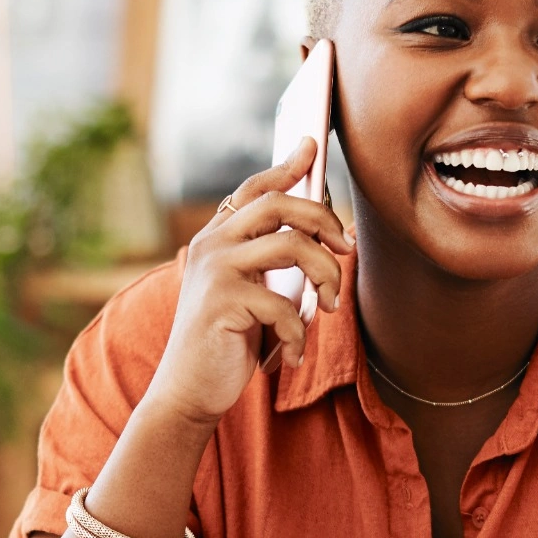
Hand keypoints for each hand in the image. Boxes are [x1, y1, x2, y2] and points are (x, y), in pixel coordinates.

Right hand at [146, 137, 352, 426]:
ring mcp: (214, 269)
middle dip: (324, 220)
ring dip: (327, 277)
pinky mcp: (222, 301)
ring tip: (332, 307)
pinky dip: (299, 334)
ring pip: (293, 246)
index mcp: (217, 238)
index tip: (311, 146)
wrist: (189, 390)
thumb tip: (323, 236)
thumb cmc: (228, 342)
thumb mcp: (252, 293)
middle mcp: (211, 244)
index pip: (255, 189)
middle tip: (347, 249)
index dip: (286, 166)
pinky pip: (285, 304)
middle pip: (280, 204)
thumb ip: (271, 262)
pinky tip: (294, 355)